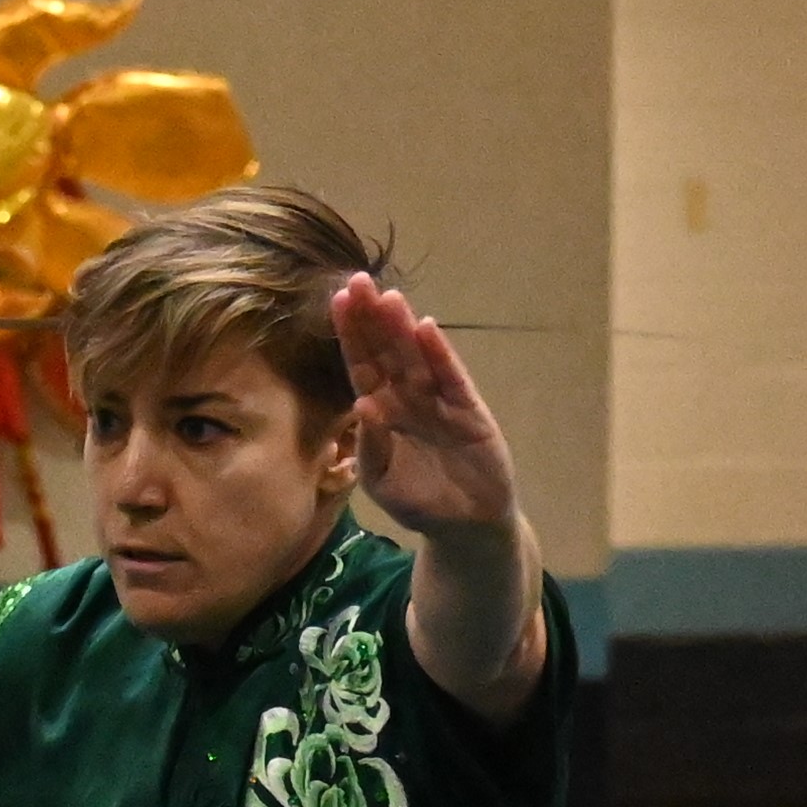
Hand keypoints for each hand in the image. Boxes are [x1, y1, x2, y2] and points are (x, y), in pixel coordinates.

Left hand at [335, 276, 518, 533]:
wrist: (465, 526)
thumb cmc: (418, 501)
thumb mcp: (383, 481)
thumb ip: (370, 447)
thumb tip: (362, 406)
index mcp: (381, 412)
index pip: (362, 367)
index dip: (351, 335)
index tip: (338, 302)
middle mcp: (408, 398)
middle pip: (387, 352)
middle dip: (372, 319)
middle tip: (358, 281)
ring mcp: (439, 401)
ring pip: (417, 359)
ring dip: (402, 329)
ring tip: (389, 298)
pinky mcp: (468, 411)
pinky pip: (451, 380)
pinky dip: (440, 356)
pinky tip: (427, 330)